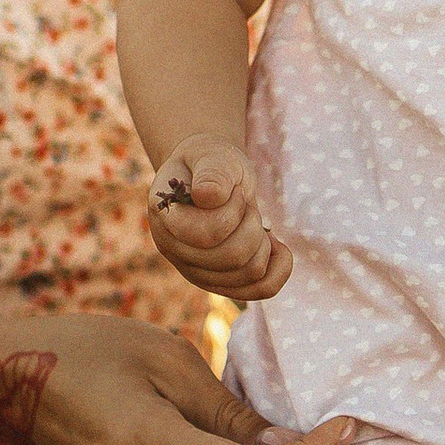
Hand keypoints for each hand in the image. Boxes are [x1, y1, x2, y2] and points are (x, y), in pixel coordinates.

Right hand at [146, 139, 292, 302]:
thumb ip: (212, 171)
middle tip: (246, 205)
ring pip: (249, 275)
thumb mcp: (213, 154)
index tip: (235, 191)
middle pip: (232, 258)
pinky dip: (279, 267)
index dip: (232, 211)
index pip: (206, 235)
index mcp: (165, 218)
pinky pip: (261, 290)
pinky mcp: (220, 284)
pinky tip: (274, 244)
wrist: (212, 178)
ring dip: (263, 243)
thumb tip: (207, 196)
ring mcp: (196, 273)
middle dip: (252, 225)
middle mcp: (174, 251)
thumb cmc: (211, 162)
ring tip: (252, 221)